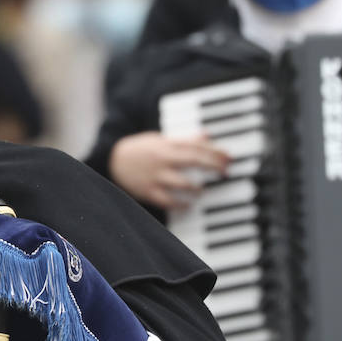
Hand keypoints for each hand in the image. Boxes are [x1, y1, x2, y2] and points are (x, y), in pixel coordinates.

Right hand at [108, 131, 229, 209]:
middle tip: (224, 171)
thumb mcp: (161, 139)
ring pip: (181, 183)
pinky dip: (180, 204)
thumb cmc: (141, 149)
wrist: (113, 160)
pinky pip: (167, 201)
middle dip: (212, 165)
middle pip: (193, 160)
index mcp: (166, 145)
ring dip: (196, 187)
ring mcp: (155, 176)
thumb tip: (207, 135)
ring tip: (202, 190)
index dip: (215, 151)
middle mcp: (162, 159)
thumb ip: (185, 139)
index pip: (196, 145)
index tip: (228, 156)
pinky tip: (188, 205)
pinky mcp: (148, 191)